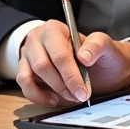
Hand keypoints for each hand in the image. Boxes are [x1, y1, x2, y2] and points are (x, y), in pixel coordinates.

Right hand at [15, 21, 129, 106]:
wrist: (99, 65)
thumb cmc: (99, 55)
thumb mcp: (106, 45)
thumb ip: (97, 45)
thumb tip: (83, 56)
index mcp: (55, 29)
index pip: (60, 54)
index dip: (71, 75)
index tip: (83, 91)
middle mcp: (38, 39)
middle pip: (43, 66)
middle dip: (62, 86)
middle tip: (79, 96)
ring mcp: (28, 55)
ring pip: (29, 76)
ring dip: (51, 91)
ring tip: (70, 97)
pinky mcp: (24, 70)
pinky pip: (24, 85)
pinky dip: (37, 96)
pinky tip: (54, 99)